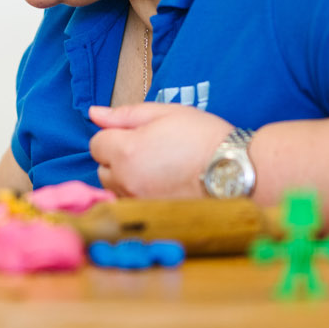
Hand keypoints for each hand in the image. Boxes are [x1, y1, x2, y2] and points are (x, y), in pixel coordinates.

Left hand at [88, 103, 233, 197]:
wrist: (234, 170)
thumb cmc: (202, 136)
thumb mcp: (165, 112)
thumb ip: (125, 114)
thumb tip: (94, 113)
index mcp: (125, 151)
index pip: (96, 144)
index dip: (114, 136)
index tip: (138, 135)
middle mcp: (125, 180)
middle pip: (102, 169)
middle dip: (117, 159)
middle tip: (149, 150)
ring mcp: (137, 201)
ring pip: (116, 188)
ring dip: (127, 178)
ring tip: (158, 168)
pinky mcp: (150, 215)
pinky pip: (132, 203)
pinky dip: (140, 194)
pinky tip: (162, 185)